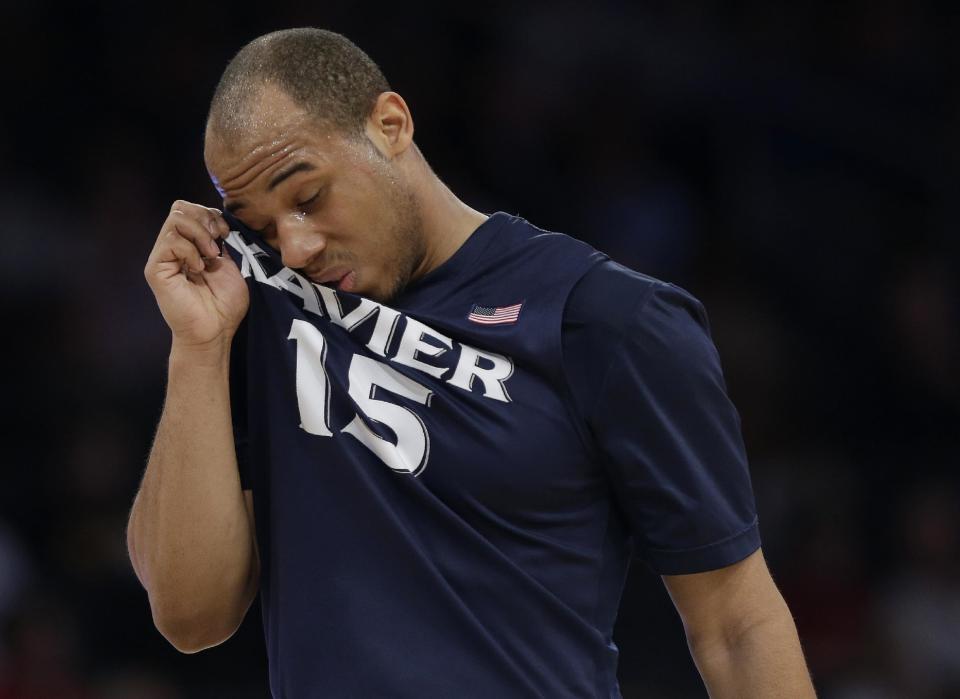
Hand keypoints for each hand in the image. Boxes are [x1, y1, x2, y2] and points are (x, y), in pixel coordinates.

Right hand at [144, 200, 248, 349]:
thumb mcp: (229, 266)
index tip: (226, 233)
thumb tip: (216, 221)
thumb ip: (220, 242)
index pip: (190, 210)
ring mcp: (163, 257)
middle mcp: (173, 248)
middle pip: (180, 207)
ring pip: (175, 219)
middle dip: (205, 219)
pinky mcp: (155, 269)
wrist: (215, 331)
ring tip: (210, 256)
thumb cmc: (224, 305)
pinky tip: (199, 269)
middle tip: (217, 243)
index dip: (211, 214)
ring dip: (200, 234)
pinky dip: (190, 251)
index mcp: (190, 245)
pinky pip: (170, 241)